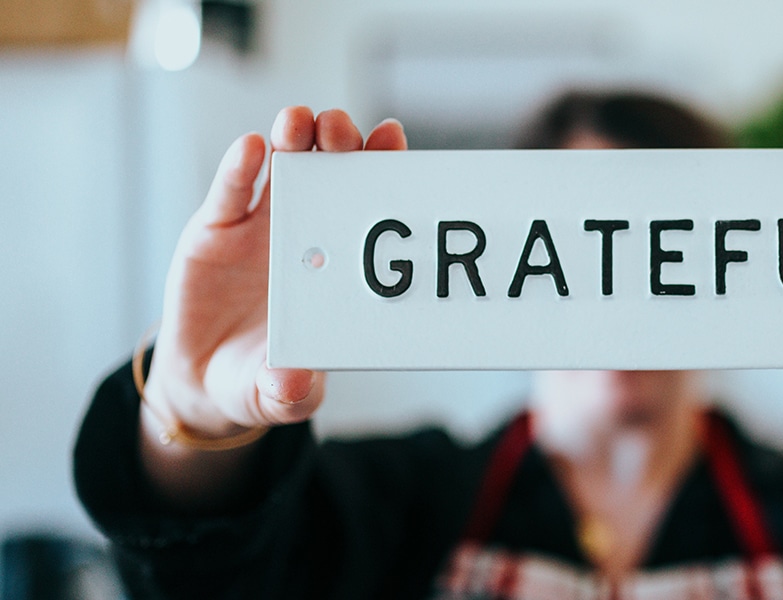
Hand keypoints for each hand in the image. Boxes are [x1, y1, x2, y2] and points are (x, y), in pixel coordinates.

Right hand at [143, 107, 406, 439]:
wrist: (205, 380)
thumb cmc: (263, 380)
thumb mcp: (280, 395)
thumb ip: (289, 391)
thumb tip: (293, 384)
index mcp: (338, 264)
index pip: (367, 205)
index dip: (382, 169)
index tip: (393, 139)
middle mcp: (307, 233)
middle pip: (330, 173)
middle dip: (340, 144)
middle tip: (343, 130)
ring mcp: (262, 227)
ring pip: (283, 168)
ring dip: (294, 139)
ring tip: (299, 122)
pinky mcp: (215, 229)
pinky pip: (231, 191)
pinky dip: (240, 167)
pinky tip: (251, 147)